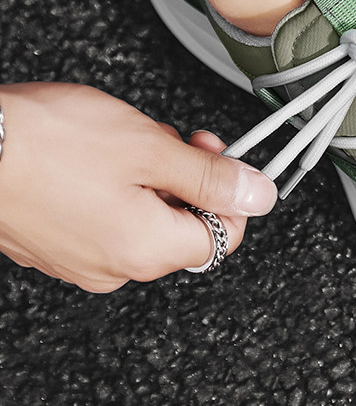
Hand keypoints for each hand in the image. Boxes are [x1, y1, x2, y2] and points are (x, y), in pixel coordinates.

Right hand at [0, 83, 276, 290]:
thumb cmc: (45, 144)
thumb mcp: (148, 147)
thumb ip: (209, 176)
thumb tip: (260, 195)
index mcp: (148, 250)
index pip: (223, 235)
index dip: (227, 190)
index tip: (213, 152)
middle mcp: (115, 269)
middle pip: (181, 227)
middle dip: (183, 177)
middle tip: (164, 136)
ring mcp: (79, 261)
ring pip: (141, 219)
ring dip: (145, 178)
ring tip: (117, 141)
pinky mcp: (52, 246)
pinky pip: (103, 220)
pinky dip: (110, 188)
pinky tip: (87, 156)